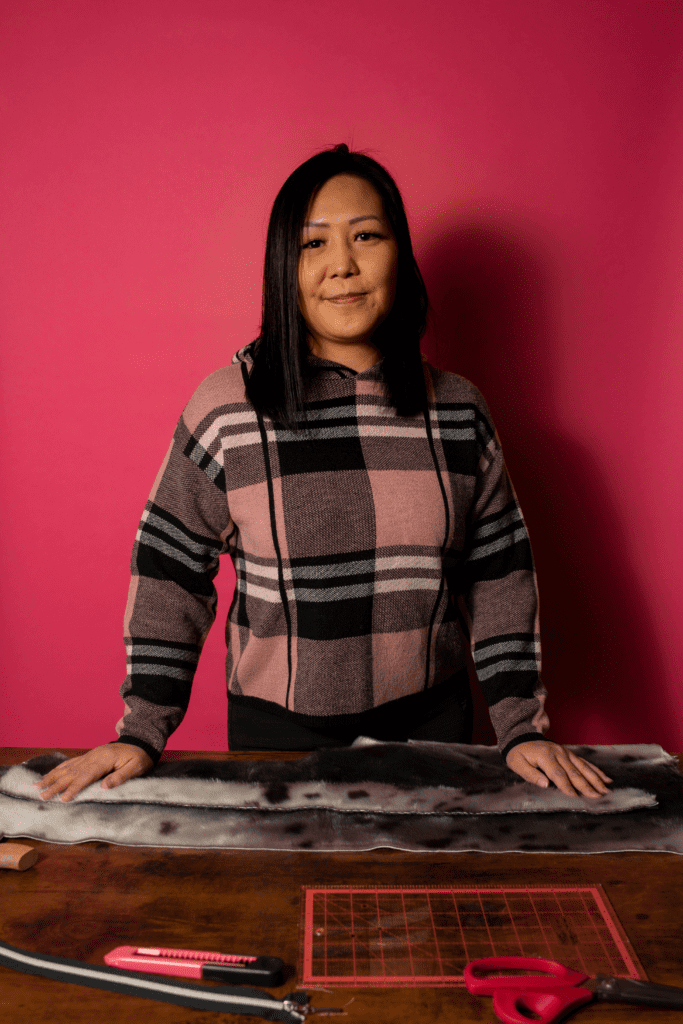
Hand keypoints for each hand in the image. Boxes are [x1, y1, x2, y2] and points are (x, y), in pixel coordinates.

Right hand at [34, 743, 153, 801]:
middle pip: (72, 772)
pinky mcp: (89, 756)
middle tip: (42, 795)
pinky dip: (58, 770)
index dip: (74, 787)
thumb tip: (104, 788)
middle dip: (56, 784)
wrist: (140, 741)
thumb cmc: (139, 757)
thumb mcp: (136, 768)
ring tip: (38, 786)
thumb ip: (120, 777)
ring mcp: (90, 755)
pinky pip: (70, 763)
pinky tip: (49, 775)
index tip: (63, 798)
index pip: (86, 776)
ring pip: (68, 767)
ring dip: (52, 777)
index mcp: (105, 760)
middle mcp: (93, 756)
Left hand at [506, 740, 612, 798]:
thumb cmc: (518, 753)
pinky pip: (584, 762)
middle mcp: (558, 753)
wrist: (521, 737)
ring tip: (606, 790)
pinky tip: (606, 778)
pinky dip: (596, 770)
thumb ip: (530, 774)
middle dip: (586, 785)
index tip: (575, 797)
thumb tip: (544, 784)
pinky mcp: (569, 753)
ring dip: (595, 779)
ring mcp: (565, 752)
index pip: (558, 774)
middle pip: (574, 772)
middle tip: (597, 797)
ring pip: (583, 767)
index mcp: (545, 756)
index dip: (567, 786)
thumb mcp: (517, 763)